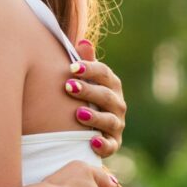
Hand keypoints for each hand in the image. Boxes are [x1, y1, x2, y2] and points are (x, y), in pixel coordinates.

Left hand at [67, 39, 126, 157]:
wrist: (86, 127)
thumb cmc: (83, 96)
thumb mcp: (84, 78)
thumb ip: (84, 61)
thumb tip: (83, 41)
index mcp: (111, 85)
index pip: (104, 74)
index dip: (90, 69)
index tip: (71, 68)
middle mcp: (117, 104)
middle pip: (106, 96)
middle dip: (88, 91)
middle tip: (68, 87)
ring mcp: (116, 125)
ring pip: (110, 121)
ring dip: (95, 117)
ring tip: (78, 114)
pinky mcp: (112, 144)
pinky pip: (110, 146)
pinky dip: (102, 144)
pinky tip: (91, 141)